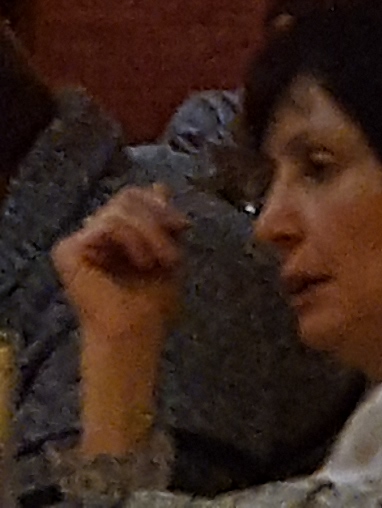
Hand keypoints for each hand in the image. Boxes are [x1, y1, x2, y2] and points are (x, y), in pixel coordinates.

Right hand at [56, 185, 188, 457]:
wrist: (137, 329)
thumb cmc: (152, 300)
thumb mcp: (166, 248)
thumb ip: (160, 218)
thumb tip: (158, 184)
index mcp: (111, 234)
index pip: (132, 195)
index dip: (159, 204)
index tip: (183, 226)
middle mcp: (90, 235)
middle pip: (126, 196)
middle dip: (157, 220)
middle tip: (172, 252)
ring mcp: (76, 242)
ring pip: (120, 209)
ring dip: (150, 235)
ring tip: (160, 262)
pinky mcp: (67, 250)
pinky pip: (108, 224)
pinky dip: (134, 241)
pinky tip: (140, 263)